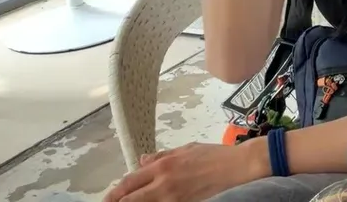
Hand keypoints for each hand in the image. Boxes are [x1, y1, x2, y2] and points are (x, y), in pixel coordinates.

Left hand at [103, 142, 263, 201]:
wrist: (238, 167)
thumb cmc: (215, 155)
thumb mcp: (186, 149)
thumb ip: (162, 155)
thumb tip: (142, 160)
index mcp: (163, 165)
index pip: (130, 181)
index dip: (116, 192)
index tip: (108, 198)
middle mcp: (164, 182)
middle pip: (131, 198)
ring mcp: (174, 197)